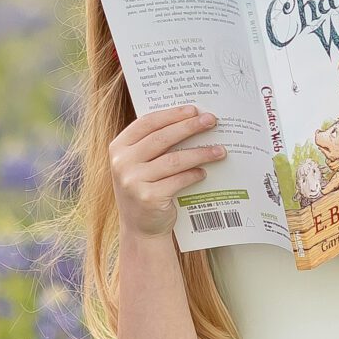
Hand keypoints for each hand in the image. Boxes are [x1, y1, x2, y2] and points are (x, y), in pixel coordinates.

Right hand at [110, 105, 225, 236]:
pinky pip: (178, 180)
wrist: (140, 229)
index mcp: (118, 148)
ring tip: (219, 150)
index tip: (193, 109)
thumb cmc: (145, 189)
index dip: (171, 114)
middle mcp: (122, 163)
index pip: (147, 123)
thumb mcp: (139, 164)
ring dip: (200, 153)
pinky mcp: (149, 198)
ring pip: (174, 160)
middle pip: (162, 138)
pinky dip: (194, 175)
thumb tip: (189, 120)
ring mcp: (133, 181)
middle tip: (211, 121)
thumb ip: (153, 144)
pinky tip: (204, 172)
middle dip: (189, 127)